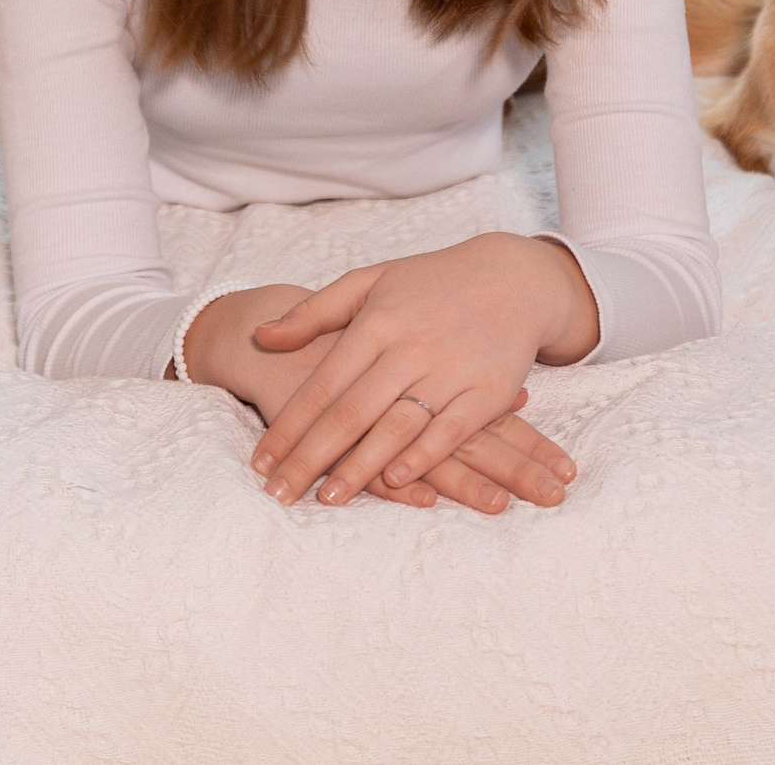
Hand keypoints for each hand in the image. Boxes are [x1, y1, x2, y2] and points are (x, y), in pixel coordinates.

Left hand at [183, 284, 566, 511]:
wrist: (514, 277)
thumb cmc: (433, 282)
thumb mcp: (369, 281)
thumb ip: (313, 312)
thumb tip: (261, 336)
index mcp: (376, 322)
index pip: (322, 385)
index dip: (289, 427)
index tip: (261, 463)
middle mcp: (410, 348)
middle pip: (351, 413)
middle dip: (310, 458)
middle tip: (279, 494)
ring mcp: (451, 370)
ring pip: (396, 427)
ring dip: (360, 467)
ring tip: (327, 498)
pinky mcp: (489, 390)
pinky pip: (451, 431)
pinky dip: (422, 457)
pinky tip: (394, 481)